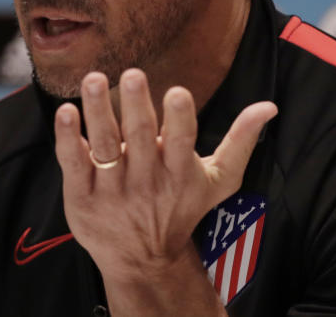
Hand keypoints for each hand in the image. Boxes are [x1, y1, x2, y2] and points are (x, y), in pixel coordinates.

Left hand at [53, 68, 276, 315]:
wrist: (143, 261)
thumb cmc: (182, 210)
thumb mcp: (218, 182)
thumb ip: (240, 141)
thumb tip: (269, 106)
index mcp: (179, 174)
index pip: (181, 143)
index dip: (179, 119)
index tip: (178, 92)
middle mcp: (145, 181)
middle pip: (140, 139)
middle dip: (137, 106)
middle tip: (133, 74)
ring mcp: (111, 190)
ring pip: (104, 146)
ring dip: (98, 112)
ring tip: (95, 80)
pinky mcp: (81, 196)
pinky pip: (74, 164)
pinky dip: (68, 139)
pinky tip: (66, 112)